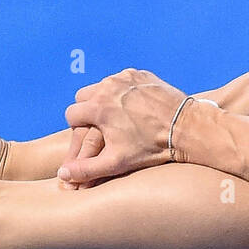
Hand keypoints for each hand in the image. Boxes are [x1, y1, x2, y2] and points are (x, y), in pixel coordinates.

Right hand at [59, 69, 197, 186]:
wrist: (186, 128)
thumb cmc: (151, 148)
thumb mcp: (116, 163)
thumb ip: (86, 170)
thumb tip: (62, 174)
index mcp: (98, 107)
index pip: (72, 115)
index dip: (78, 128)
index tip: (90, 136)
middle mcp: (108, 87)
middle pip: (83, 96)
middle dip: (88, 111)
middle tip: (102, 126)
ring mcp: (124, 78)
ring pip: (102, 86)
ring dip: (104, 99)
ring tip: (117, 116)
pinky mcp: (140, 74)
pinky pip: (122, 80)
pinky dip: (123, 91)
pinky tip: (133, 106)